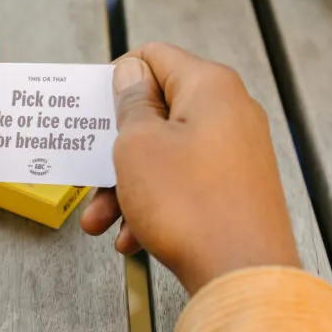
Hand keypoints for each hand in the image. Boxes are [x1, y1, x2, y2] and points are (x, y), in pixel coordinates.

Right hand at [81, 44, 299, 294]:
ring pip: (166, 157)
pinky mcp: (237, 189)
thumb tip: (131, 74)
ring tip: (101, 220)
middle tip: (90, 170)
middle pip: (158, 114)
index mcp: (210, 87)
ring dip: (127, 186)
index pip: (154, 57)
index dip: (118, 78)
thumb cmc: (190, 207)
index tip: (96, 108)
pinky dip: (154, 205)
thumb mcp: (138, 146)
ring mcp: (237, 153)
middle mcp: (231, 113)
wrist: (241, 274)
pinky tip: (133, 237)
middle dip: (116, 148)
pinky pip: (185, 186)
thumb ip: (131, 104)